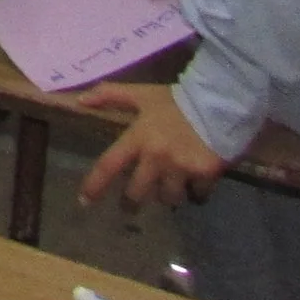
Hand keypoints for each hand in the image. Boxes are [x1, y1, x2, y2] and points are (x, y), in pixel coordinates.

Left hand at [80, 82, 228, 207]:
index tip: (84, 202)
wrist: (219, 102)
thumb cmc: (176, 100)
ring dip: (167, 195)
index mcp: (138, 138)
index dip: (95, 185)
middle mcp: (156, 157)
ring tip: (170, 188)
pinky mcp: (205, 175)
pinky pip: (197, 195)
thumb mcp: (141, 94)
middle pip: (137, 192)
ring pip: (168, 198)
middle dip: (132, 202)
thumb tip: (80, 101)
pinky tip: (197, 184)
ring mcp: (181, 168)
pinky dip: (196, 192)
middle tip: (132, 205)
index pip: (109, 165)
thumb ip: (109, 95)